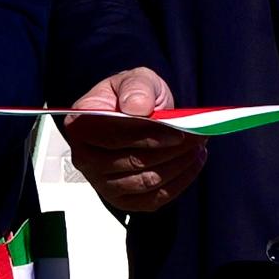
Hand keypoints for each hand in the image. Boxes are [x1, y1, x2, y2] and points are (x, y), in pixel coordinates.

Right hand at [62, 66, 209, 217]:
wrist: (135, 114)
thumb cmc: (131, 97)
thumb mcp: (135, 79)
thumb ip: (136, 87)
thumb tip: (136, 107)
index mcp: (80, 125)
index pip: (114, 136)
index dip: (148, 136)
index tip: (177, 132)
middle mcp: (84, 157)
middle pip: (132, 161)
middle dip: (171, 151)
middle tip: (198, 137)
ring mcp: (101, 183)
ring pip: (146, 181)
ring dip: (178, 165)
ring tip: (197, 146)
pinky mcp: (120, 200)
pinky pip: (153, 199)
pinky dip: (179, 182)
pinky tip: (192, 163)